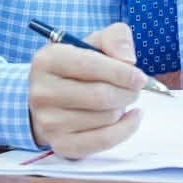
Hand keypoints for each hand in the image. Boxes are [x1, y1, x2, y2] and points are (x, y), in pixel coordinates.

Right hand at [28, 22, 145, 157]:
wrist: (54, 95)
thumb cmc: (79, 65)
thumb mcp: (96, 40)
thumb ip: (116, 37)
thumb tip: (128, 60)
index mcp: (47, 60)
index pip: (89, 66)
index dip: (120, 72)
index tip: (139, 76)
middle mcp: (42, 92)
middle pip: (99, 96)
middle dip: (127, 92)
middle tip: (136, 88)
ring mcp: (48, 122)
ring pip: (104, 118)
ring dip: (123, 108)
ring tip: (121, 98)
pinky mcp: (60, 145)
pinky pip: (102, 141)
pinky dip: (125, 130)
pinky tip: (131, 117)